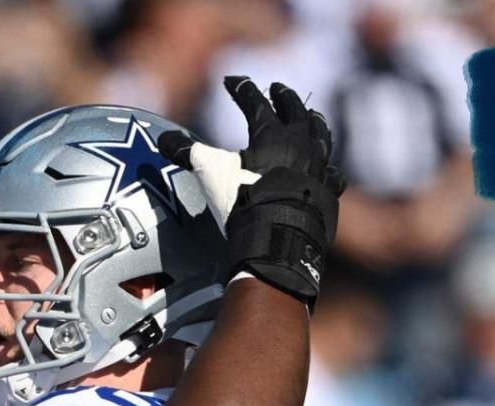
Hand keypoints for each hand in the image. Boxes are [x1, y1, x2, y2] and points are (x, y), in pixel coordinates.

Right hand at [159, 76, 344, 305]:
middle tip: (278, 88)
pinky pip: (332, 173)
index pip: (255, 102)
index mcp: (272, 134)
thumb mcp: (211, 173)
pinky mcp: (328, 191)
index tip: (231, 81)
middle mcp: (300, 143)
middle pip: (295, 111)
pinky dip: (327, 167)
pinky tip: (327, 168)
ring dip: (313, 122)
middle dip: (284, 97)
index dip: (241, 89)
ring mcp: (319, 166)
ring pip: (320, 135)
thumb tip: (162, 139)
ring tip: (310, 116)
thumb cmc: (244, 200)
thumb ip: (188, 153)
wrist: (280, 236)